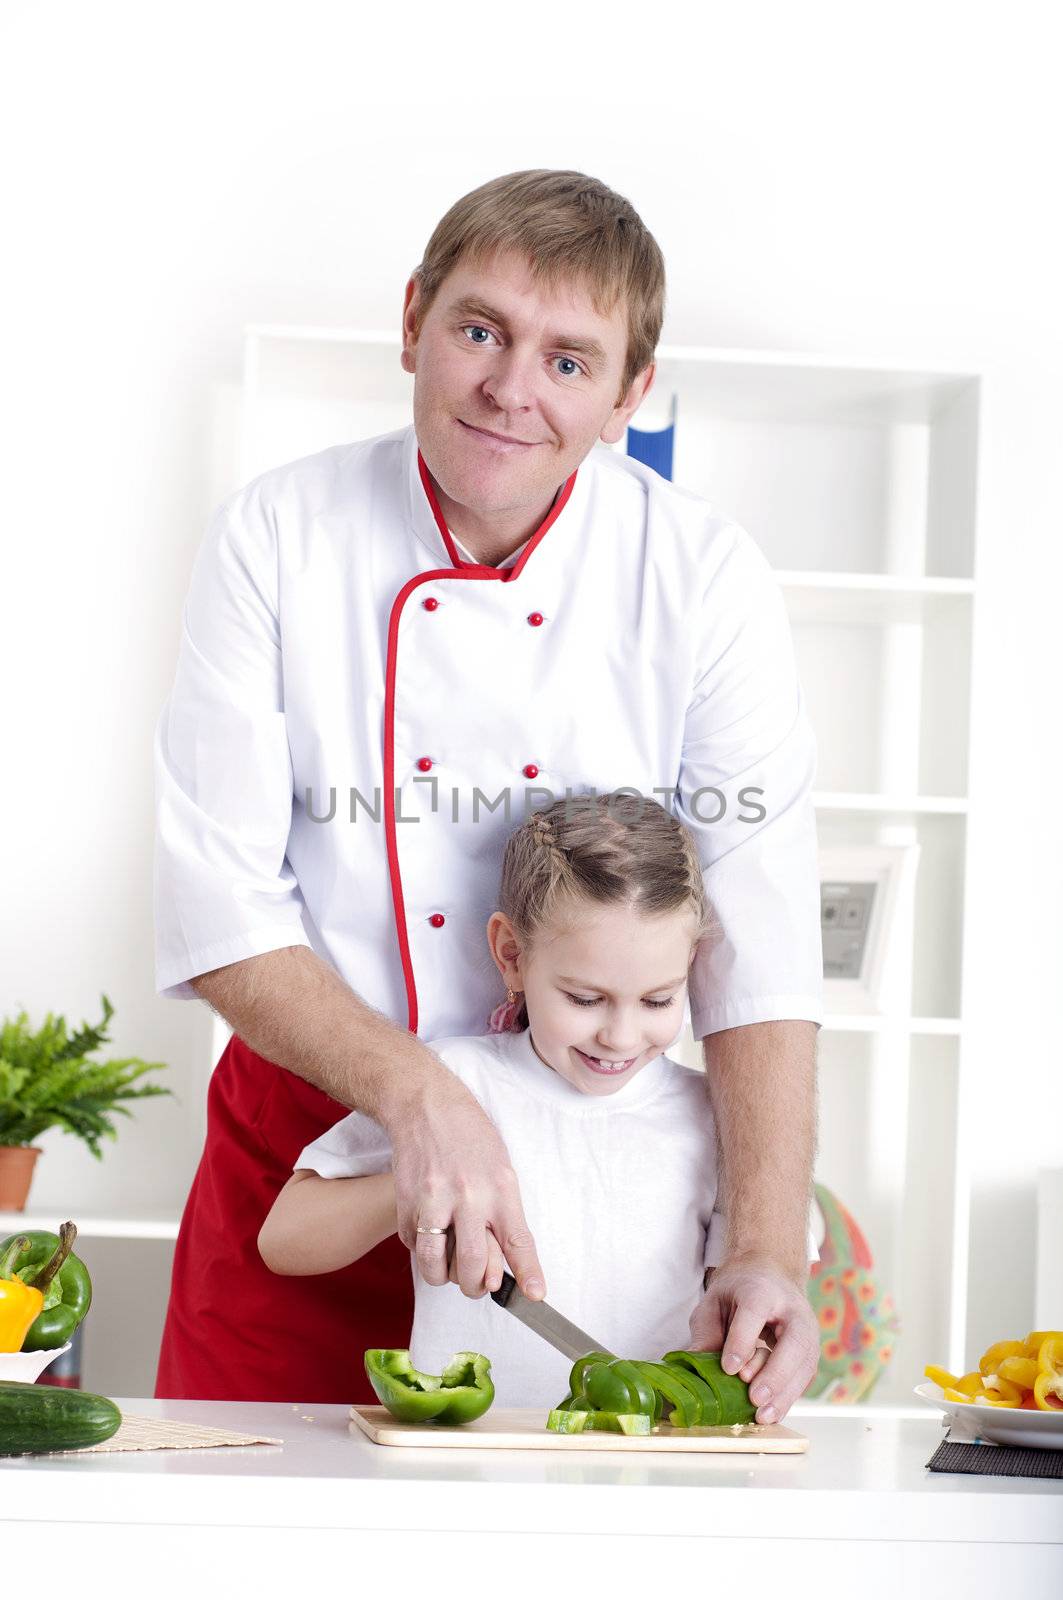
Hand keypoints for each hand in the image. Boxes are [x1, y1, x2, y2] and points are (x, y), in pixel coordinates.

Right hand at [383, 1063, 545, 1302]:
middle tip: (478, 1285)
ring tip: (450, 1269)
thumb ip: (502, 1212)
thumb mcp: (500, 1168)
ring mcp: (433, 1200)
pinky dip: (423, 1251)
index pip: (517, 1240)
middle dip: (476, 1286)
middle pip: (472, 1264)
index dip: (528, 1273)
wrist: (426, 1106)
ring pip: (436, 1265)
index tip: (536, 1296)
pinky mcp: (406, 1203)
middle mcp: (468, 1196)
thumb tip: (503, 1260)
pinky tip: (431, 1233)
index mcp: (499, 1187)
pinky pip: (414, 1247)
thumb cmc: (469, 1136)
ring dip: (444, 1277)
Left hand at [689, 1253, 818, 1423]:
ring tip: (762, 1416)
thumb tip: (697, 1363)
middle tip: (754, 1398)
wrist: (771, 1279)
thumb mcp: (714, 1302)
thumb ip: (706, 1330)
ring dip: (784, 1394)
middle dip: (775, 1373)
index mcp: (762, 1289)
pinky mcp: (811, 1352)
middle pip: (793, 1340)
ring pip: (805, 1363)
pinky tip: (772, 1414)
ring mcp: (808, 1331)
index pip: (755, 1310)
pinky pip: (805, 1377)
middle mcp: (792, 1309)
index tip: (730, 1369)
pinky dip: (789, 1398)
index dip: (743, 1340)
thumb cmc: (738, 1293)